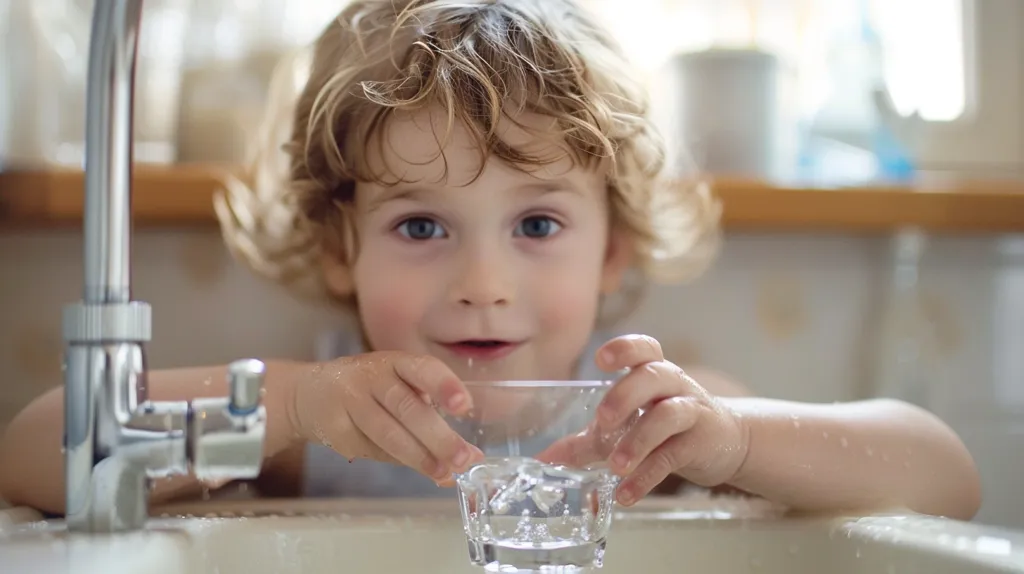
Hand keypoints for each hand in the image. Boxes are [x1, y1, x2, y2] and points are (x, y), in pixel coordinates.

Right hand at [290, 351, 483, 483]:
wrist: (310, 393)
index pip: (422, 369)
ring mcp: (351, 402)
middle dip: (437, 436)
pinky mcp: (336, 429)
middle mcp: (372, 377)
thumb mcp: (400, 386)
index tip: (464, 406)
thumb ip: (432, 414)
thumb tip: (470, 457)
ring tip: (443, 472)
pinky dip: (399, 462)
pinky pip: (372, 449)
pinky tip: (420, 470)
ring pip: (387, 433)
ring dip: (419, 456)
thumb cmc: (370, 390)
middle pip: (406, 407)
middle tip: (462, 458)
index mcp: (395, 362)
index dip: (444, 385)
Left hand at [596, 335, 747, 505]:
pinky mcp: (701, 442)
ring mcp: (692, 411)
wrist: (728, 443)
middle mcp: (674, 384)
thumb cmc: (670, 426)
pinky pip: (674, 455)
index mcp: (653, 371)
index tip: (602, 360)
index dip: (625, 348)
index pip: (644, 347)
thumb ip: (589, 440)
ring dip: (639, 440)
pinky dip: (648, 475)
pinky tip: (627, 494)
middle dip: (625, 395)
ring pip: (668, 415)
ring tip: (615, 466)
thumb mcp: (629, 426)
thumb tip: (546, 457)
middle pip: (652, 376)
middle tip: (602, 420)